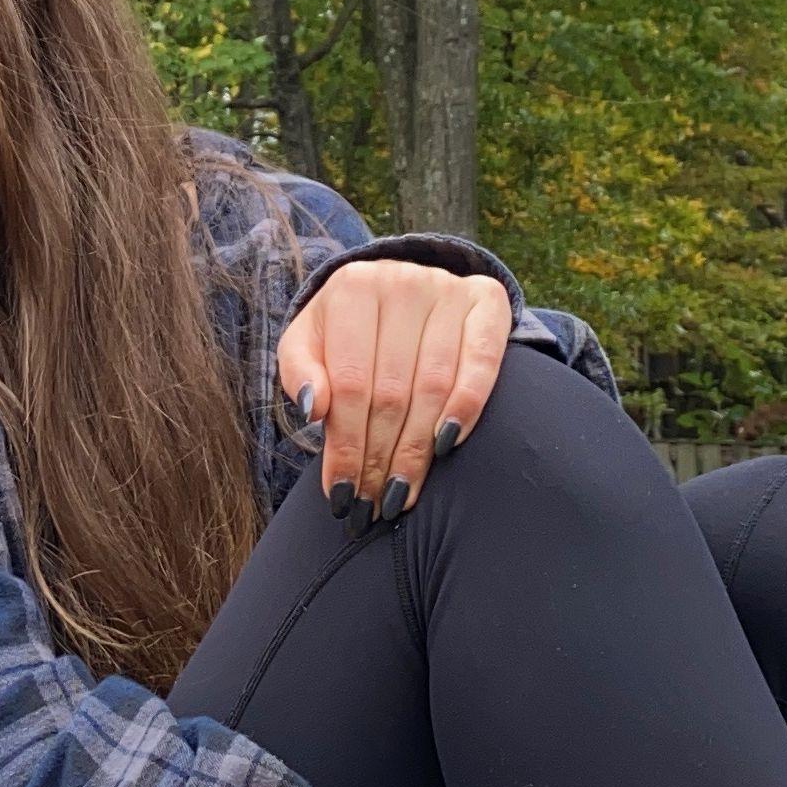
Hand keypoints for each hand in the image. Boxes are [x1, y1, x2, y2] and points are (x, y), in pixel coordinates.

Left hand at [277, 260, 511, 527]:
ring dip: (418, 449)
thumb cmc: (342, 328)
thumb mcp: (307, 341)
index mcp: (352, 287)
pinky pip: (482, 363)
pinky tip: (446, 446)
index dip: (345, 445)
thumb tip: (311, 408)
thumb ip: (298, 371)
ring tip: (401, 493)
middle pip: (392, 391)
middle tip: (373, 504)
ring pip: (435, 386)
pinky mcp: (488, 302)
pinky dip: (466, 408)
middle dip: (380, 457)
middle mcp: (403, 282)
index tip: (340, 492)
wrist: (394, 287)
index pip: (350, 384)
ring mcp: (449, 289)